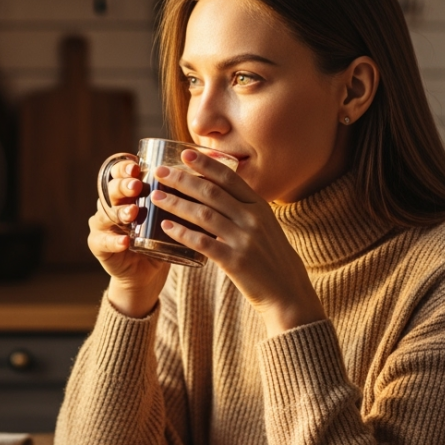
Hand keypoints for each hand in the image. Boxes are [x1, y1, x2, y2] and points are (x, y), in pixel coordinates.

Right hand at [87, 155, 168, 316]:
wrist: (146, 272)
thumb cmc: (161, 236)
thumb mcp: (170, 214)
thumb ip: (180, 196)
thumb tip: (209, 172)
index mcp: (126, 192)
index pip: (119, 172)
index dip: (124, 167)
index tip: (137, 165)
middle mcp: (111, 204)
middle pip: (111, 189)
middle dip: (123, 185)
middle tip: (136, 186)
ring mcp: (103, 224)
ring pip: (106, 214)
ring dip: (120, 212)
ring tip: (133, 213)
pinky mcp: (99, 246)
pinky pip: (103, 242)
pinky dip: (114, 242)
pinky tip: (125, 242)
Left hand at [150, 149, 325, 334]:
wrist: (288, 292)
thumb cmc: (271, 258)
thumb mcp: (264, 226)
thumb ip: (244, 210)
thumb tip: (216, 193)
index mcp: (259, 206)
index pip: (230, 178)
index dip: (206, 164)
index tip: (185, 153)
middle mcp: (253, 219)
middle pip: (211, 192)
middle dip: (183, 179)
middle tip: (160, 172)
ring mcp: (244, 240)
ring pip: (203, 214)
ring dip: (176, 203)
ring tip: (156, 196)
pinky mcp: (235, 262)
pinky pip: (203, 243)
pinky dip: (182, 233)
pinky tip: (165, 227)